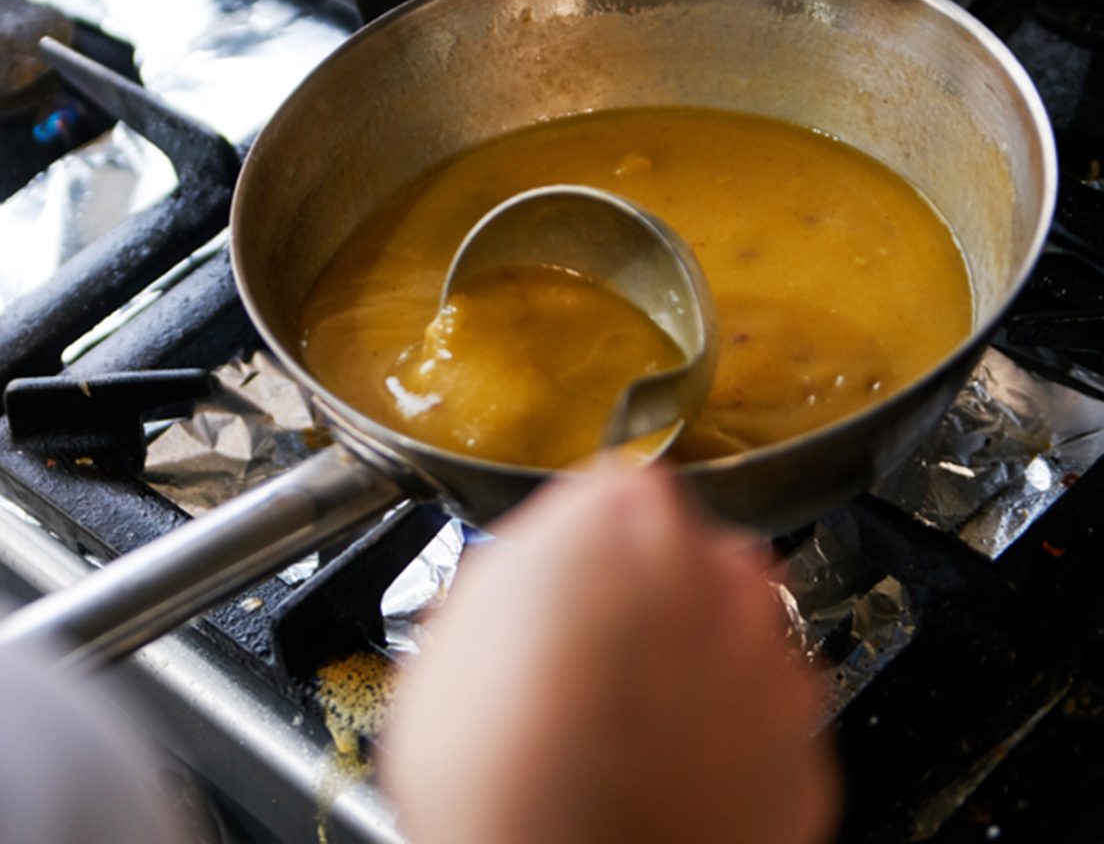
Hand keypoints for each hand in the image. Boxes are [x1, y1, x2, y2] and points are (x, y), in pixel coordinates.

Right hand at [381, 462, 838, 843]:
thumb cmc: (501, 769)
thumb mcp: (454, 629)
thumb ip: (518, 565)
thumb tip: (537, 567)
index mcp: (626, 514)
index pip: (619, 486)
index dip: (585, 538)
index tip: (570, 575)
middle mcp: (718, 570)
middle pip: (685, 555)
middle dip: (648, 594)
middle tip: (593, 663)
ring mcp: (771, 660)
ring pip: (732, 633)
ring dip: (695, 663)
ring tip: (628, 730)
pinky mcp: (805, 747)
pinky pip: (764, 717)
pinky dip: (730, 737)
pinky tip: (669, 773)